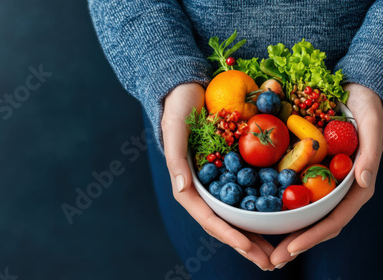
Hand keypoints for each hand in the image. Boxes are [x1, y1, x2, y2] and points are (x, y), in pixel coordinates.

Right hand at [162, 83, 275, 270]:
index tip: (251, 250)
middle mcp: (206, 186)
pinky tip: (281, 216)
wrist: (188, 85)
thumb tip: (181, 190)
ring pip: (240, 212)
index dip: (230, 235)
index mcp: (188, 183)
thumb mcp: (173, 129)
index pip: (208, 217)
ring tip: (280, 250)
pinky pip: (249, 191)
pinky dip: (263, 207)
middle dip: (248, 244)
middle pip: (227, 222)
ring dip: (258, 233)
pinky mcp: (234, 166)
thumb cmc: (177, 107)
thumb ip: (175, 160)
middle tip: (272, 262)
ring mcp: (221, 178)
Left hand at [270, 83, 382, 267]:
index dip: (313, 237)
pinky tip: (258, 214)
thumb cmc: (364, 103)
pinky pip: (289, 191)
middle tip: (271, 259)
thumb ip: (372, 151)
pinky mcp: (304, 168)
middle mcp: (335, 187)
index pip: (334, 218)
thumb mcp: (372, 121)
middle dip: (295, 243)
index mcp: (353, 184)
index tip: (290, 249)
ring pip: (302, 213)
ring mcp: (319, 180)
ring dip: (284, 232)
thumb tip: (364, 181)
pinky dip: (276, 206)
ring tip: (262, 249)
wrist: (348, 84)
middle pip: (315, 223)